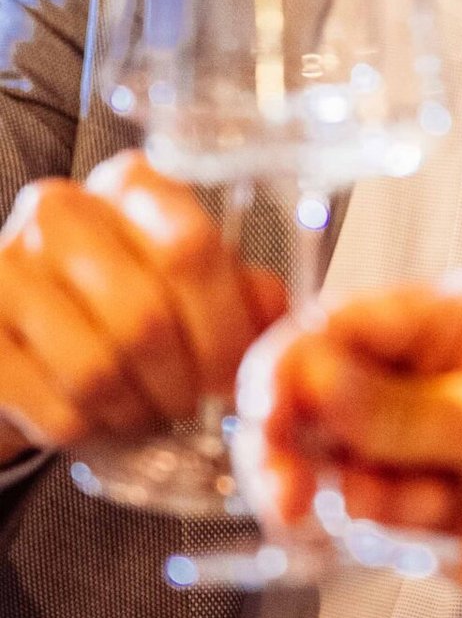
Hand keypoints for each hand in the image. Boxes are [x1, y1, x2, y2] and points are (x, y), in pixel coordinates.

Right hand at [0, 153, 284, 465]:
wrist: (26, 336)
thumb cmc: (121, 306)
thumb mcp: (191, 287)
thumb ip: (242, 293)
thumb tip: (278, 318)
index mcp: (132, 186)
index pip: (191, 249)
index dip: (225, 328)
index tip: (237, 377)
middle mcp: (62, 210)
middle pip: (145, 317)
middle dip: (182, 382)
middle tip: (192, 406)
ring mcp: (7, 266)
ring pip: (96, 369)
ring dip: (135, 412)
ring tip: (146, 414)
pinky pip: (53, 406)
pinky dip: (89, 432)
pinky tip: (97, 421)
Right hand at [240, 274, 461, 617]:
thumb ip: (402, 409)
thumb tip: (313, 376)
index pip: (348, 320)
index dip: (295, 365)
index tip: (267, 415)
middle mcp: (436, 369)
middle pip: (319, 385)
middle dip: (295, 435)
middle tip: (288, 489)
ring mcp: (425, 437)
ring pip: (326, 450)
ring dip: (338, 487)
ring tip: (395, 513)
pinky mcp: (419, 499)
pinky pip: (353, 503)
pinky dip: (369, 521)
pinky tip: (425, 527)